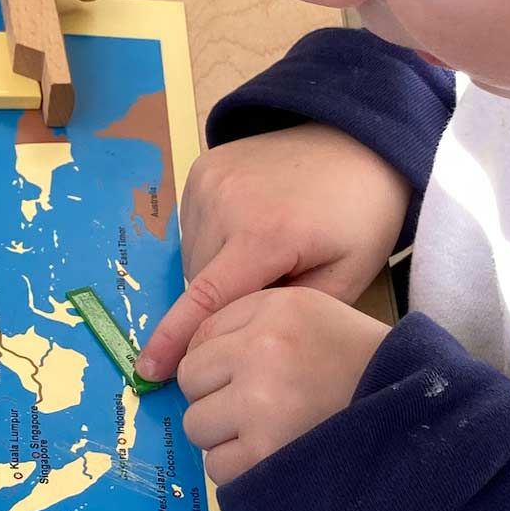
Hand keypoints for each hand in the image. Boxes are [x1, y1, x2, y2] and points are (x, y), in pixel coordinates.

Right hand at [136, 124, 407, 383]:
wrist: (359, 140)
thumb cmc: (361, 216)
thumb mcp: (347, 276)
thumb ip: (287, 313)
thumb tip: (233, 337)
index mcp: (266, 235)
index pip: (206, 299)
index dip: (174, 338)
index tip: (148, 370)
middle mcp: (225, 203)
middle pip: (202, 281)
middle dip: (229, 298)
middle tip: (277, 280)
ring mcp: (207, 180)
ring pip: (194, 256)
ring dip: (219, 269)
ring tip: (269, 251)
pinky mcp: (200, 168)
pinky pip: (192, 227)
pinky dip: (214, 240)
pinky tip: (252, 228)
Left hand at [177, 286, 389, 485]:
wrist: (409, 406)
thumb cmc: (353, 357)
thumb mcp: (304, 310)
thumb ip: (242, 318)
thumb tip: (176, 355)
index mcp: (271, 311)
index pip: (198, 338)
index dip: (215, 361)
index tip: (242, 374)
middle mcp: (261, 352)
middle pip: (190, 383)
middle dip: (214, 396)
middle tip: (255, 404)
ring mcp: (261, 406)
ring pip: (196, 427)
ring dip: (223, 434)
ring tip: (265, 430)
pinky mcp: (266, 454)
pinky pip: (217, 466)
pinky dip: (238, 467)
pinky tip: (269, 455)